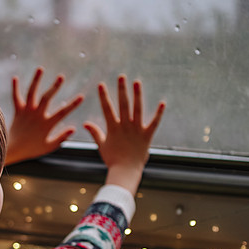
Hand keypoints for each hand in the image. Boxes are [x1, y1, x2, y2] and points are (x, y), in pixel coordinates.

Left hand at [5, 67, 83, 165]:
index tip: (81, 96)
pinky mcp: (18, 111)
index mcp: (46, 123)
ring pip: (31, 93)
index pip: (63, 112)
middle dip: (55, 86)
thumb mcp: (48, 146)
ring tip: (40, 69)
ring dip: (36, 80)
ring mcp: (27, 111)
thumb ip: (61, 138)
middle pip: (47, 97)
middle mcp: (37, 115)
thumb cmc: (31, 150)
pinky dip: (15, 88)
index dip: (73, 104)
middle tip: (61, 76)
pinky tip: (15, 78)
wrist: (12, 149)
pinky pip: (16, 98)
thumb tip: (73, 128)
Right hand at [83, 75, 163, 193]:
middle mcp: (125, 126)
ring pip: (137, 109)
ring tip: (137, 82)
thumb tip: (85, 124)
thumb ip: (95, 132)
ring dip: (137, 95)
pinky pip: (154, 122)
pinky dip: (159, 113)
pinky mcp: (147, 136)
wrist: (125, 171)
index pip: (107, 108)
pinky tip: (163, 103)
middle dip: (121, 89)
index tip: (101, 84)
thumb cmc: (112, 160)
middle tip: (121, 76)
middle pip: (123, 104)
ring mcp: (136, 130)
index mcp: (113, 128)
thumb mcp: (101, 145)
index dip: (104, 96)